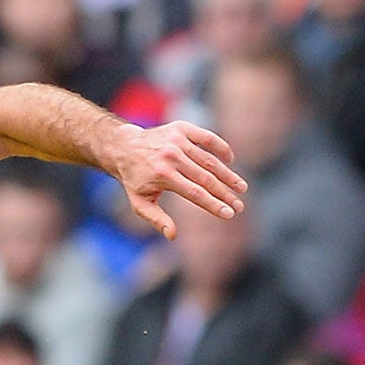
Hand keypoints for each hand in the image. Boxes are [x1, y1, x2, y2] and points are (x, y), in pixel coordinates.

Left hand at [112, 121, 248, 237]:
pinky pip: (207, 138)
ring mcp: (177, 140)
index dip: (214, 204)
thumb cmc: (134, 179)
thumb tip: (173, 235)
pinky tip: (230, 160)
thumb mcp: (139, 203)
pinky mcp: (181, 128)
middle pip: (206, 178)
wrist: (123, 147)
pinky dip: (221, 147)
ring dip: (228, 175)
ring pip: (209, 160)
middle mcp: (171, 156)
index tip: (229, 214)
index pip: (195, 193)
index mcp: (162, 175)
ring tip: (242, 188)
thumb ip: (156, 219)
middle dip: (225, 194)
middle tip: (240, 206)